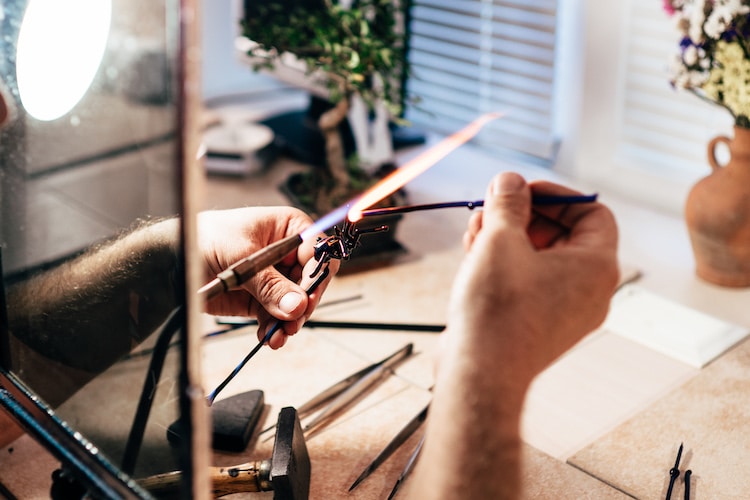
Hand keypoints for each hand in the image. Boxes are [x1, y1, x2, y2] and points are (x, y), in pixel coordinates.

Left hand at [197, 206, 337, 348]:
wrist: (173, 259)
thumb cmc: (205, 238)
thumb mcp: (241, 257)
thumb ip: (269, 284)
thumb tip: (297, 305)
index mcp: (289, 229)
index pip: (318, 252)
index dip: (317, 275)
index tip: (308, 298)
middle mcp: (288, 255)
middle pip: (311, 283)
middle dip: (302, 306)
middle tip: (291, 323)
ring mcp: (277, 279)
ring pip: (296, 306)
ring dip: (288, 323)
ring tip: (277, 336)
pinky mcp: (262, 300)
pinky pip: (276, 318)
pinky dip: (273, 330)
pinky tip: (267, 337)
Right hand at [447, 172, 618, 391]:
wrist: (480, 373)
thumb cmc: (497, 310)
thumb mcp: (500, 240)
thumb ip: (508, 203)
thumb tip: (509, 181)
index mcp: (597, 267)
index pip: (592, 212)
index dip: (555, 194)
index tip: (520, 191)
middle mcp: (589, 291)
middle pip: (562, 233)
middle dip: (522, 215)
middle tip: (489, 208)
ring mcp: (564, 311)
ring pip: (540, 257)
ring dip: (507, 237)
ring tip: (473, 232)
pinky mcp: (539, 324)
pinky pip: (529, 282)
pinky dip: (505, 264)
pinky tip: (472, 255)